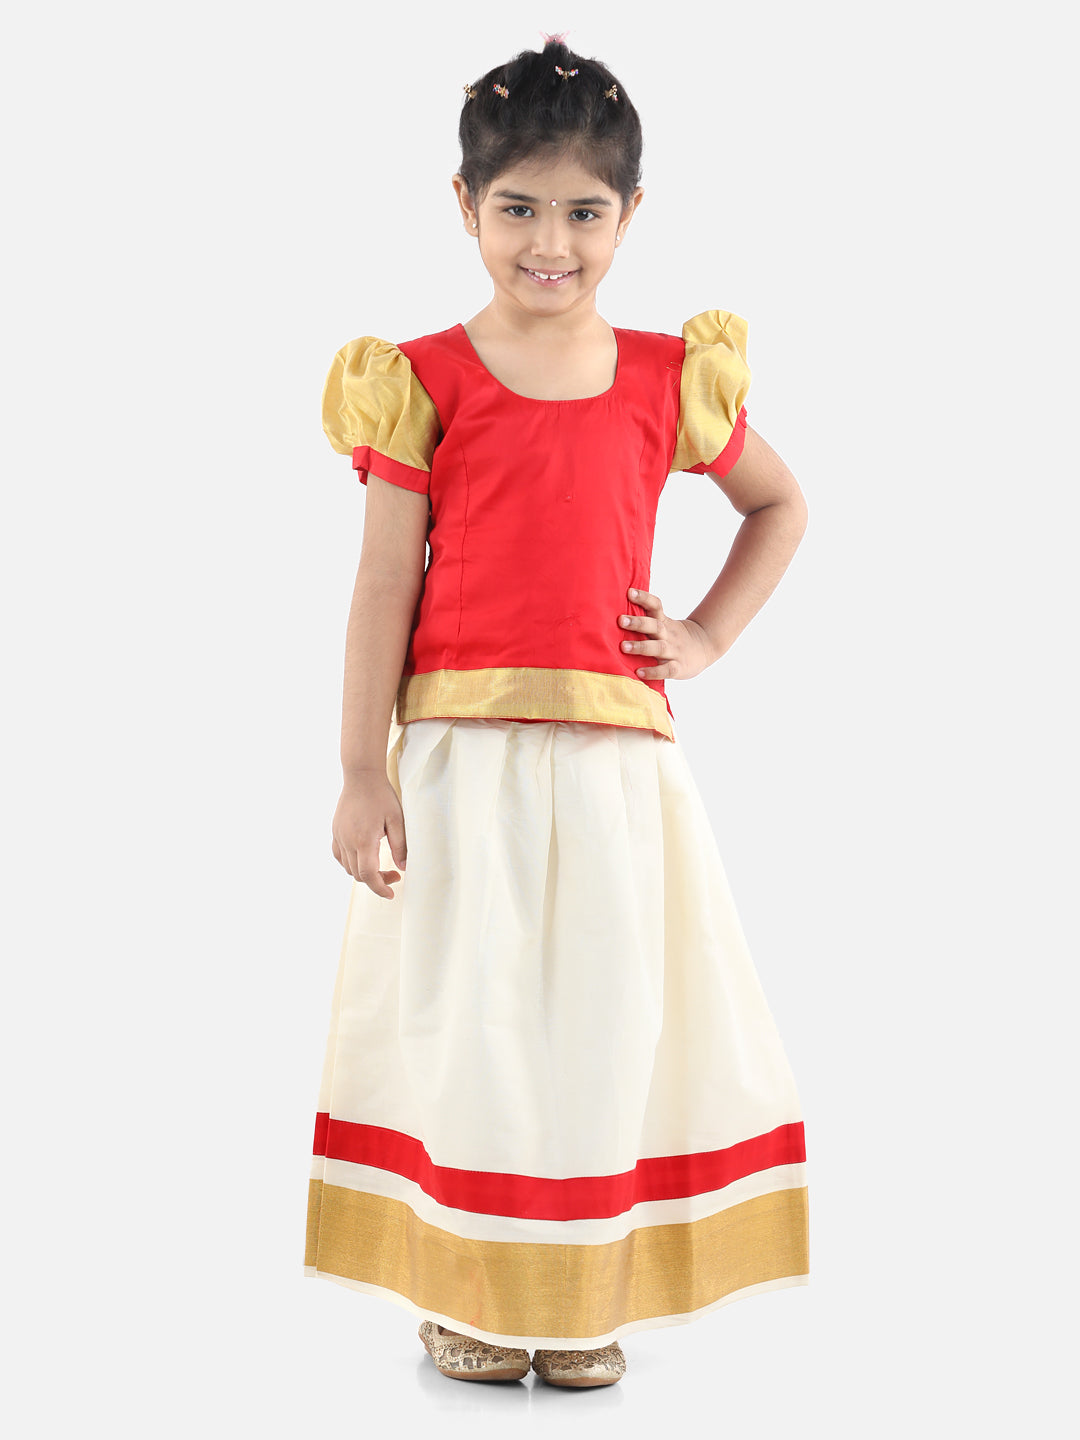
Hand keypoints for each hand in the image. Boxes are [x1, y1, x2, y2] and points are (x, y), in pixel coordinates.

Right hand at [331, 770, 407, 898]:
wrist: (361, 776)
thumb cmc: (381, 796)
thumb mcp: (397, 820)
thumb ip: (401, 845)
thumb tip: (403, 867)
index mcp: (364, 840)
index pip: (368, 875)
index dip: (379, 888)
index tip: (390, 893)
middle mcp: (348, 841)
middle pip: (358, 875)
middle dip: (376, 881)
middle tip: (394, 874)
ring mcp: (339, 836)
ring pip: (347, 867)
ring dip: (363, 873)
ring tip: (380, 867)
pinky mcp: (336, 831)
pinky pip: (339, 856)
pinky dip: (351, 863)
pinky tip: (363, 858)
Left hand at [618, 586, 713, 680]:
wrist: (705, 647)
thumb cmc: (674, 636)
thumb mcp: (665, 623)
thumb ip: (646, 619)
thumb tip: (614, 610)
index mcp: (664, 622)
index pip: (656, 606)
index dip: (644, 598)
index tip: (629, 592)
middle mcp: (669, 635)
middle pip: (655, 626)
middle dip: (637, 623)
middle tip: (620, 620)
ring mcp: (674, 651)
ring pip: (658, 647)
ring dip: (641, 646)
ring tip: (623, 646)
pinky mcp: (678, 668)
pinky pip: (666, 670)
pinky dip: (653, 671)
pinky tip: (639, 672)